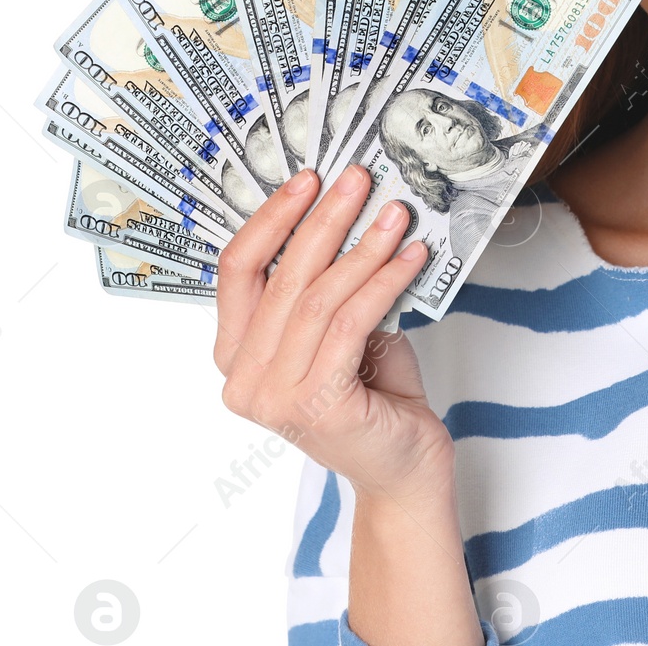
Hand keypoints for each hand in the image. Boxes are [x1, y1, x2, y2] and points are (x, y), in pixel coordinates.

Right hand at [214, 165, 452, 504]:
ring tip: (396, 215)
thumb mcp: (341, 328)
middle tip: (357, 180)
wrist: (404, 467)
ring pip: (318, 299)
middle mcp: (244, 380)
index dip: (271, 219)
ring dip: (363, 248)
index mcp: (236, 355)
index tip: (308, 180)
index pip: (237, 271)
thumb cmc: (374, 394)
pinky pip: (352, 323)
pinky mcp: (318, 405)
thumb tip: (350, 210)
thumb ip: (329, 284)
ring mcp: (276, 398)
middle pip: (281, 278)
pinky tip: (412, 257)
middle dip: (323, 220)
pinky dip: (385, 281)